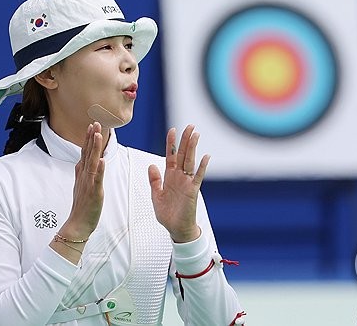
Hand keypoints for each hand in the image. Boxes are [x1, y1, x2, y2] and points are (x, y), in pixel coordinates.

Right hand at [58, 122, 105, 241]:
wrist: (77, 224)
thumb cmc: (81, 207)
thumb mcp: (80, 186)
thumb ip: (81, 173)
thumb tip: (81, 161)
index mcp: (82, 174)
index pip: (85, 152)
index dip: (88, 139)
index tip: (91, 126)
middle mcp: (84, 176)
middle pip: (87, 153)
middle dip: (91, 138)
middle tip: (94, 123)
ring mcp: (88, 183)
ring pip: (92, 162)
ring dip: (94, 148)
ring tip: (97, 135)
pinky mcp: (94, 192)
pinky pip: (97, 179)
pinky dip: (99, 169)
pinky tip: (102, 160)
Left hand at [148, 125, 207, 243]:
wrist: (176, 229)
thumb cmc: (167, 214)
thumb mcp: (156, 196)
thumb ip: (154, 180)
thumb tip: (151, 165)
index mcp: (170, 176)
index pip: (171, 156)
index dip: (171, 143)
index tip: (172, 129)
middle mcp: (179, 177)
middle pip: (183, 154)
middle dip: (185, 140)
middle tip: (190, 126)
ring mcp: (187, 182)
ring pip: (190, 161)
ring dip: (193, 148)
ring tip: (196, 134)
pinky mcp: (192, 191)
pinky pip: (198, 176)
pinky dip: (202, 166)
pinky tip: (205, 156)